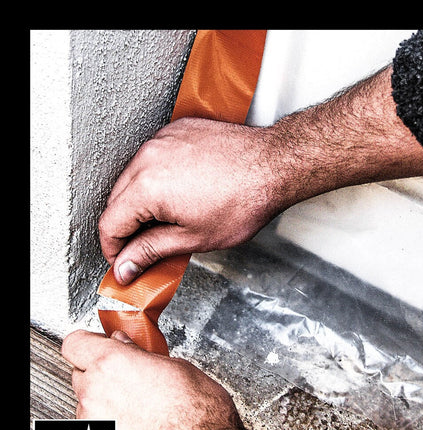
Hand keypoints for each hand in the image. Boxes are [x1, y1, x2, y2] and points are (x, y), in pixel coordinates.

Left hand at [61, 329, 264, 429]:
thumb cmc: (200, 417)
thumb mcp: (179, 369)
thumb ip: (142, 355)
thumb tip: (127, 347)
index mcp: (113, 365)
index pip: (75, 344)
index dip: (89, 343)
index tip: (100, 346)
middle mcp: (94, 396)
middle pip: (81, 376)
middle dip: (101, 376)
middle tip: (129, 380)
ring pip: (89, 410)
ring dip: (107, 407)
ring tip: (140, 414)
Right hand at [98, 117, 281, 284]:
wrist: (273, 165)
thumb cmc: (243, 202)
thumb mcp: (193, 237)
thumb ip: (151, 251)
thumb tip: (126, 266)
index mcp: (146, 187)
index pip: (110, 224)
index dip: (114, 250)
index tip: (125, 262)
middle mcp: (147, 157)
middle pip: (117, 200)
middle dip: (126, 228)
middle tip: (144, 247)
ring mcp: (161, 140)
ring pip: (133, 177)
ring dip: (140, 202)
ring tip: (166, 221)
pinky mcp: (176, 131)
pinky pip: (153, 158)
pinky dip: (157, 178)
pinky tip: (178, 193)